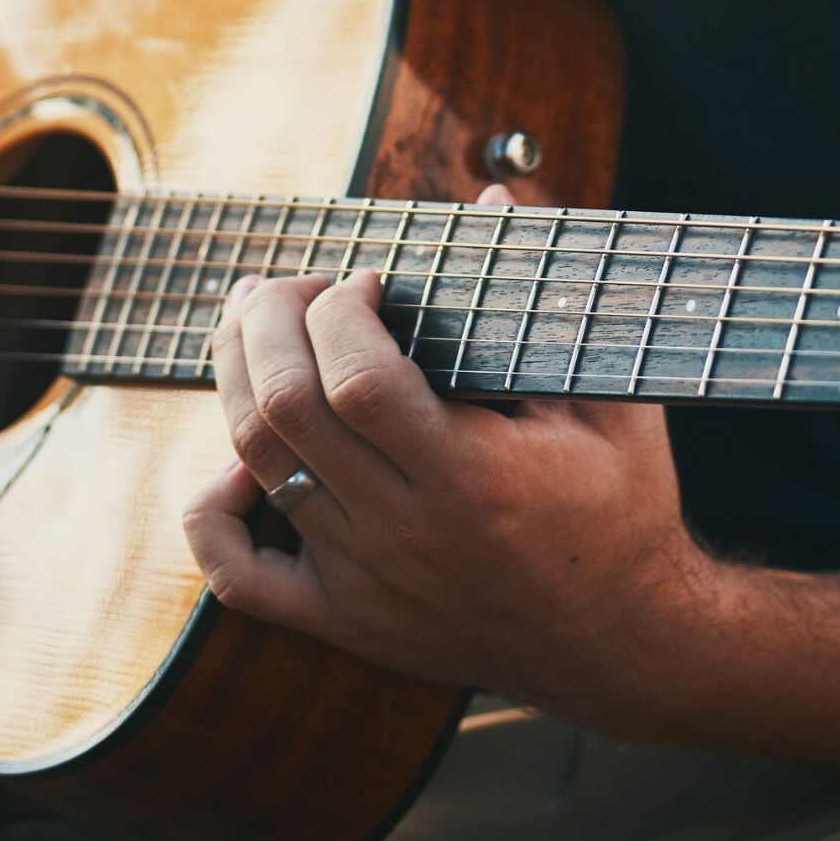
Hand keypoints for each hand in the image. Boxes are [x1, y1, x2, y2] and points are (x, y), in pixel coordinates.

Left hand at [185, 186, 728, 728]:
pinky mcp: (343, 619)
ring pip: (253, 463)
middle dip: (270, 319)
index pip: (355, 379)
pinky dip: (214, 509)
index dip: (339, 308)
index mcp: (472, 477)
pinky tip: (241, 461)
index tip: (366, 281)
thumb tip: (491, 196)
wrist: (625, 645)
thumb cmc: (622, 512)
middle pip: (284, 408)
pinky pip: (237, 576)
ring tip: (258, 327)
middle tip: (297, 287)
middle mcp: (404, 532)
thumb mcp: (613, 401)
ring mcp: (364, 580)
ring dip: (237, 375)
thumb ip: (549, 298)